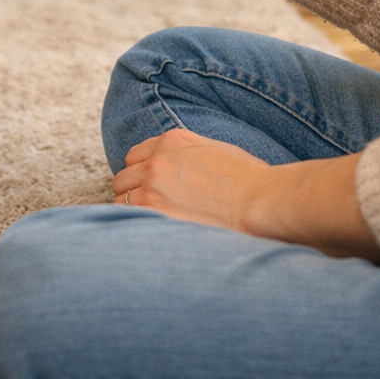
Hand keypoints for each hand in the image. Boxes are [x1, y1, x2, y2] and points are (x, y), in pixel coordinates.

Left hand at [112, 129, 379, 261]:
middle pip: (124, 176)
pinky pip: (124, 217)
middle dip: (133, 193)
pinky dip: (130, 226)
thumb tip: (178, 178)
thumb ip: (188, 160)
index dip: (141, 175)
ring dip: (130, 211)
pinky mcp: (153, 211)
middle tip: (149, 214)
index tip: (149, 191)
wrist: (260, 203)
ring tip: (150, 228)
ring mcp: (151, 185)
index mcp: (173, 141)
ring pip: (119, 197)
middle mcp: (157, 159)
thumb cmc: (249, 185)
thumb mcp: (215, 154)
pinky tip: (146, 237)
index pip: (136, 156)